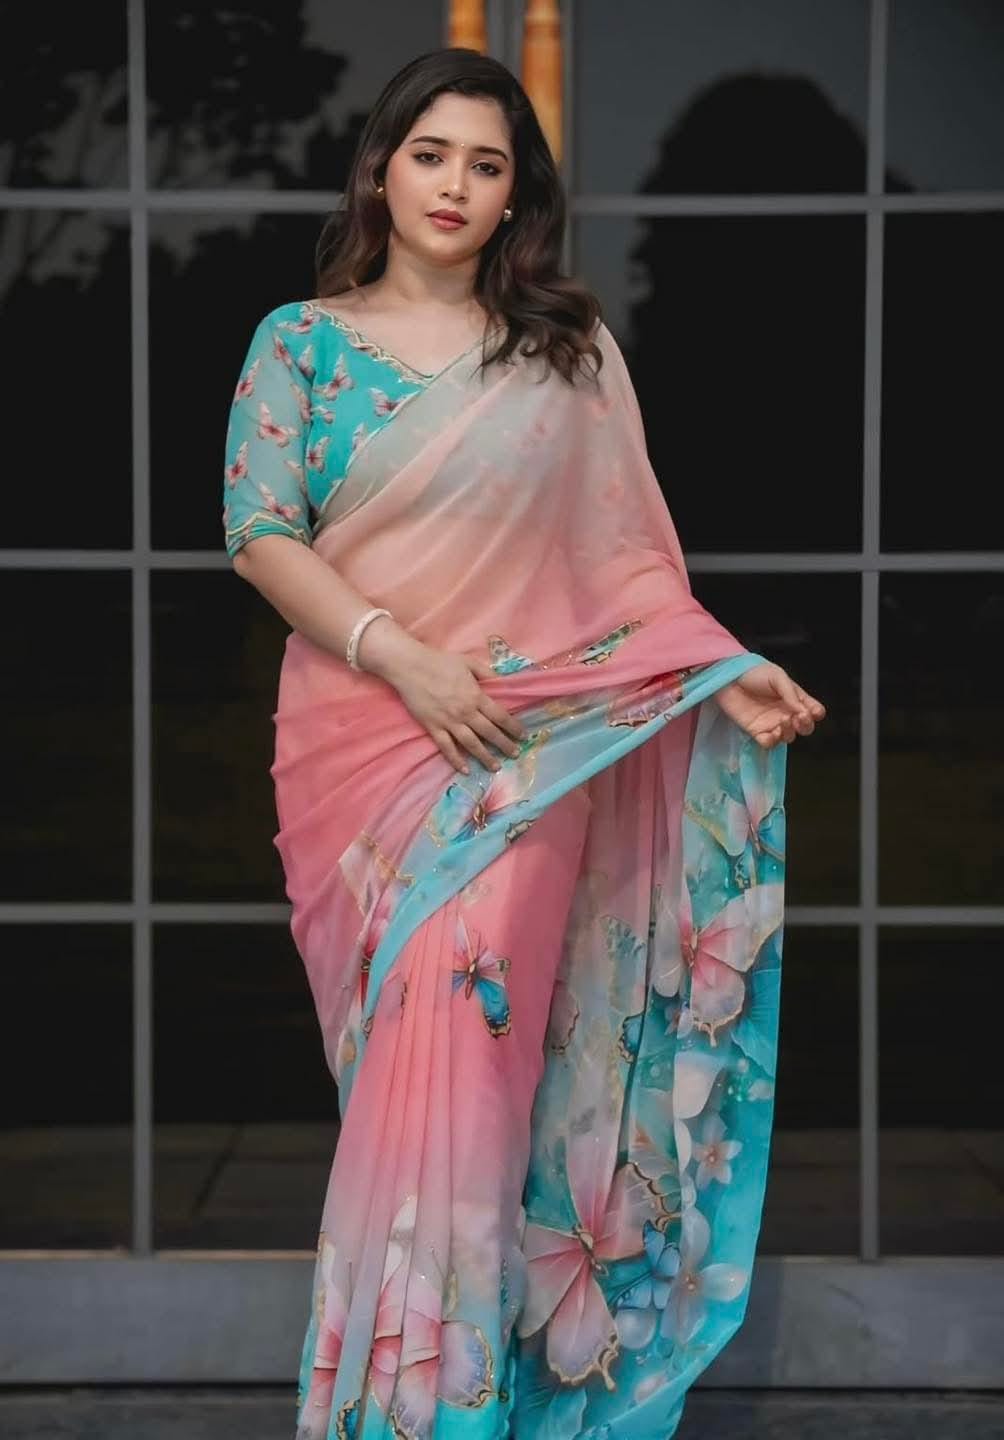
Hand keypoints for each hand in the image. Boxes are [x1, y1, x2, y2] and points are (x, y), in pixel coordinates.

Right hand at [378, 640, 526, 775]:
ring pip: (471, 744)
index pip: (500, 716)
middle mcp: (466, 712)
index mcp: (476, 696)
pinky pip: (447, 748)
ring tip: (495, 767)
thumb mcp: (469, 662)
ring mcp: (449, 722)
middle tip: (515, 754)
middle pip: (489, 733)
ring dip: (485, 757)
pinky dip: (456, 760)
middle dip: (504, 745)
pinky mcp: (433, 728)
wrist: (411, 667)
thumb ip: (488, 673)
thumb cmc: (440, 662)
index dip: (513, 727)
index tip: (523, 736)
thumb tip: (504, 682)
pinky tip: (466, 770)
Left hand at [714, 661, 825, 749]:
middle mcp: (786, 712)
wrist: (728, 678)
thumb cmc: (754, 673)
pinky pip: (769, 743)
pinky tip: (772, 733)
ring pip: (788, 737)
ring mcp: (771, 723)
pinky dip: (773, 741)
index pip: (813, 710)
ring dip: (789, 732)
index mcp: (794, 698)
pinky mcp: (756, 731)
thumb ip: (791, 694)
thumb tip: (803, 711)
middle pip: (804, 727)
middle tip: (799, 718)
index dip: (815, 714)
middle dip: (806, 726)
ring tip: (782, 720)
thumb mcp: (777, 677)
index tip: (811, 712)